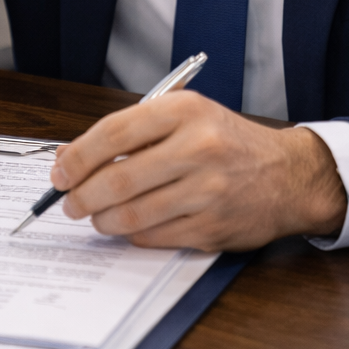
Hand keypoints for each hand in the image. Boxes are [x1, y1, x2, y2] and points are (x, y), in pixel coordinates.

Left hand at [50, 91, 347, 249]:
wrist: (288, 175)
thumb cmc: (226, 142)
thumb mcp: (183, 118)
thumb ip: (129, 133)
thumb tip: (69, 158)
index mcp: (185, 111)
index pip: (114, 133)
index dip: (77, 156)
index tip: (60, 171)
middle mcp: (198, 148)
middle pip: (118, 179)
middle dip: (81, 195)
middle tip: (69, 202)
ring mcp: (207, 191)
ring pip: (132, 214)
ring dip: (102, 219)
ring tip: (95, 216)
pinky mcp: (212, 226)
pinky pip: (154, 236)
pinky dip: (132, 234)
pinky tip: (128, 226)